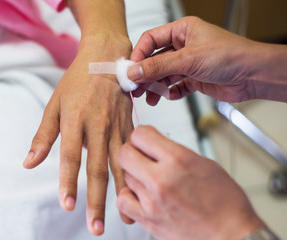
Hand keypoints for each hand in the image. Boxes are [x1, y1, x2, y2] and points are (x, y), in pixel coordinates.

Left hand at [23, 36, 133, 235]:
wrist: (107, 57)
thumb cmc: (77, 81)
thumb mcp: (54, 104)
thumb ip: (43, 136)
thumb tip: (28, 164)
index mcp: (76, 118)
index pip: (71, 155)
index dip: (68, 181)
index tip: (67, 205)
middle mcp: (99, 125)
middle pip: (98, 168)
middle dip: (96, 200)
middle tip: (96, 227)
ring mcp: (118, 126)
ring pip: (121, 165)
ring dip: (122, 193)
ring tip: (126, 218)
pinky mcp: (130, 126)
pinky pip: (133, 154)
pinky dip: (135, 175)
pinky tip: (138, 192)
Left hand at [117, 125, 265, 239]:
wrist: (231, 237)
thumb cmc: (225, 202)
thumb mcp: (205, 164)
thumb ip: (175, 152)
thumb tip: (156, 144)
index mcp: (178, 160)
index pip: (140, 135)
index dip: (142, 135)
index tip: (147, 139)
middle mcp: (161, 179)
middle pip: (125, 153)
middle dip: (133, 151)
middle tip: (143, 156)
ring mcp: (152, 201)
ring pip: (125, 176)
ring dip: (134, 174)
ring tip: (149, 179)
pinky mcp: (148, 220)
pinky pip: (123, 201)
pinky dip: (128, 196)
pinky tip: (140, 195)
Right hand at [128, 16, 265, 104]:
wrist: (254, 76)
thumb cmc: (230, 56)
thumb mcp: (188, 59)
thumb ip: (158, 67)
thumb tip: (134, 71)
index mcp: (182, 31)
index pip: (151, 40)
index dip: (139, 54)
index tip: (130, 70)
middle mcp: (184, 46)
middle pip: (155, 60)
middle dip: (145, 74)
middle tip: (134, 88)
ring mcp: (189, 64)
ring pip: (164, 75)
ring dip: (156, 87)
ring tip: (150, 97)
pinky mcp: (195, 79)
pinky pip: (176, 87)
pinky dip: (171, 93)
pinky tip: (170, 96)